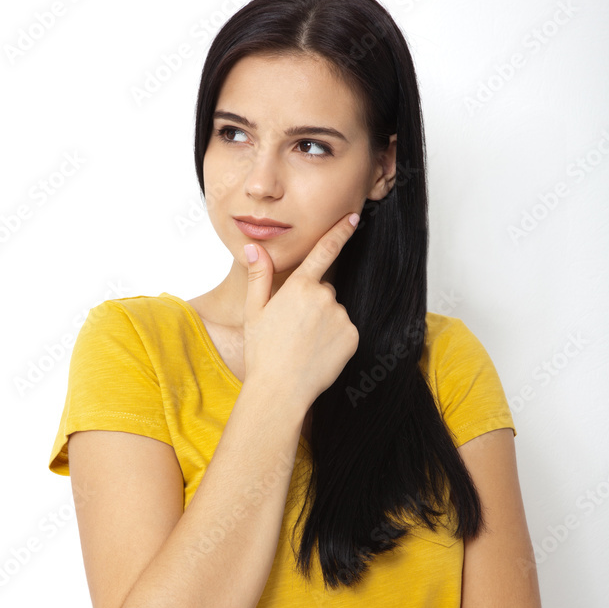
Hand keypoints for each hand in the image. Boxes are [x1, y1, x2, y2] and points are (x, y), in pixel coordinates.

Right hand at [242, 211, 360, 409]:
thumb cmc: (263, 352)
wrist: (281, 390)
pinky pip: (345, 331)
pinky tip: (317, 353)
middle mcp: (324, 297)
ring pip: (334, 312)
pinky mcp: (353, 336)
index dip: (340, 232)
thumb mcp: (254, 311)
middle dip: (311, 304)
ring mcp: (341, 317)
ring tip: (303, 345)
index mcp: (299, 287)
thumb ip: (259, 276)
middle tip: (292, 330)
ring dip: (323, 323)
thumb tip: (254, 248)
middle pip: (323, 290)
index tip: (354, 217)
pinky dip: (334, 339)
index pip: (323, 251)